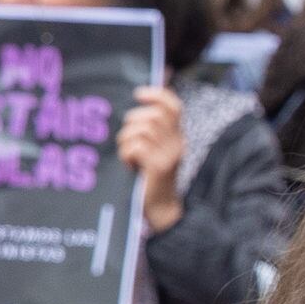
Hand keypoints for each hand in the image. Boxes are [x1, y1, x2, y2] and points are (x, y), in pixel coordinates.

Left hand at [116, 85, 183, 232]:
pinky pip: (137, 147)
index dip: (157, 94)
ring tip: (128, 157)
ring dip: (126, 142)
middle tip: (128, 142)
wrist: (160, 210)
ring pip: (142, 130)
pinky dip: (127, 155)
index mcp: (176, 137)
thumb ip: (147, 133)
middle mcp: (177, 143)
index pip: (173, 106)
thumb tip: (130, 112)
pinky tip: (130, 166)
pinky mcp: (159, 166)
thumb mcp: (151, 151)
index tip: (138, 94)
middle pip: (153, 116)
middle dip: (132, 124)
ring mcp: (170, 154)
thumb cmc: (148, 179)